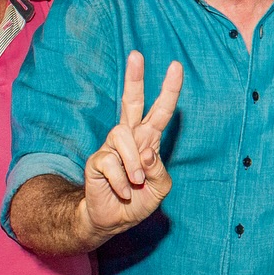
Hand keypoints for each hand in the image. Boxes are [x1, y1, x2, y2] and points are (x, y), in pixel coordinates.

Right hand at [79, 51, 182, 238]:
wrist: (112, 219)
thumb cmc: (138, 200)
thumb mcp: (160, 187)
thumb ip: (159, 169)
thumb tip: (146, 152)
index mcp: (147, 140)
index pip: (160, 111)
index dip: (168, 90)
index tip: (176, 67)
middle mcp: (130, 138)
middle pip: (131, 102)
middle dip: (134, 78)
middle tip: (137, 54)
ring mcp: (111, 147)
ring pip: (123, 136)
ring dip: (133, 163)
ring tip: (136, 182)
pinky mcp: (97, 160)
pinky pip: (111, 163)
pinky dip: (122, 182)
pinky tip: (123, 191)